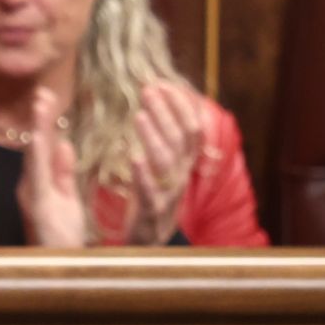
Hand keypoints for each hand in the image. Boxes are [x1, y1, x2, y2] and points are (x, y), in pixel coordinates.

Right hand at [15, 87, 84, 246]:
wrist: (59, 272)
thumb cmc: (62, 239)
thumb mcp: (66, 199)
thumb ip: (63, 171)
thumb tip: (63, 142)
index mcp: (40, 184)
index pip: (44, 147)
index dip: (45, 122)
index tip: (48, 97)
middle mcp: (31, 188)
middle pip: (35, 147)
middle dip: (39, 119)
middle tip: (43, 92)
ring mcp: (32, 197)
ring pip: (34, 158)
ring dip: (37, 130)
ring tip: (41, 105)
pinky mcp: (37, 207)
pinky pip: (38, 177)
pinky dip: (39, 155)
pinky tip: (42, 138)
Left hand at [127, 81, 208, 244]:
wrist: (151, 242)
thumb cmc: (152, 196)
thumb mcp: (162, 166)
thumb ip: (164, 138)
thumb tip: (158, 101)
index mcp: (184, 162)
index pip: (191, 127)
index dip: (180, 104)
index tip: (162, 83)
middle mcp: (181, 175)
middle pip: (180, 138)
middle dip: (165, 111)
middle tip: (147, 90)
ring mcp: (169, 194)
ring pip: (167, 161)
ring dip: (154, 136)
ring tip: (138, 115)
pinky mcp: (152, 212)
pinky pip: (151, 192)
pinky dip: (142, 175)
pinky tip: (132, 158)